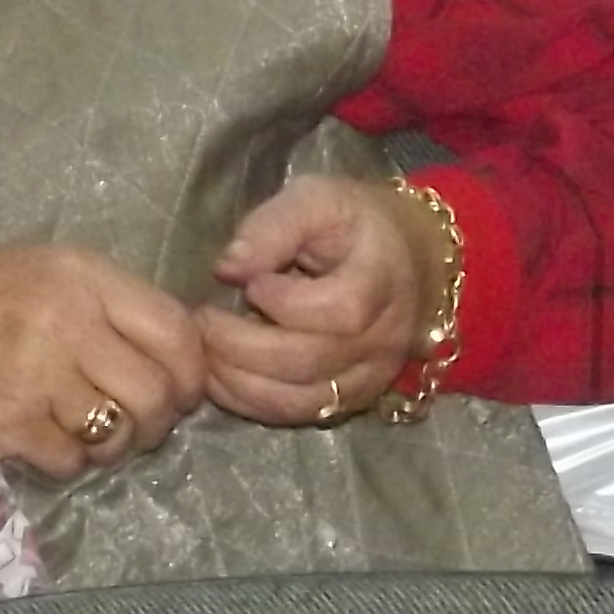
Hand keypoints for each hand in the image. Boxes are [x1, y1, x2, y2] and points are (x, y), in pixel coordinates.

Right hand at [0, 239, 207, 475]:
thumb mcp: (43, 270)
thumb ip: (106, 303)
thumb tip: (174, 353)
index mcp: (83, 274)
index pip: (174, 330)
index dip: (194, 369)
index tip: (186, 387)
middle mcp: (68, 320)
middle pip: (156, 391)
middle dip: (162, 419)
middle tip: (145, 424)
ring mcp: (36, 375)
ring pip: (117, 433)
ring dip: (115, 444)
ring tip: (93, 431)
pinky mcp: (6, 424)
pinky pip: (69, 460)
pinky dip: (68, 459)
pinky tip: (48, 439)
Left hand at [200, 177, 449, 423]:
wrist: (412, 261)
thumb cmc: (358, 223)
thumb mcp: (319, 199)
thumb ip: (274, 226)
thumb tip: (227, 268)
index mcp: (383, 279)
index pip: (340, 309)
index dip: (286, 304)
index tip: (251, 283)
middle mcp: (383, 338)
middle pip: (310, 361)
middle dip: (242, 346)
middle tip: (202, 321)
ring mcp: (370, 376)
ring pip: (300, 400)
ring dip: (240, 382)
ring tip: (205, 351)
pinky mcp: (352, 399)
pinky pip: (298, 415)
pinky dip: (252, 403)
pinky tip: (221, 377)